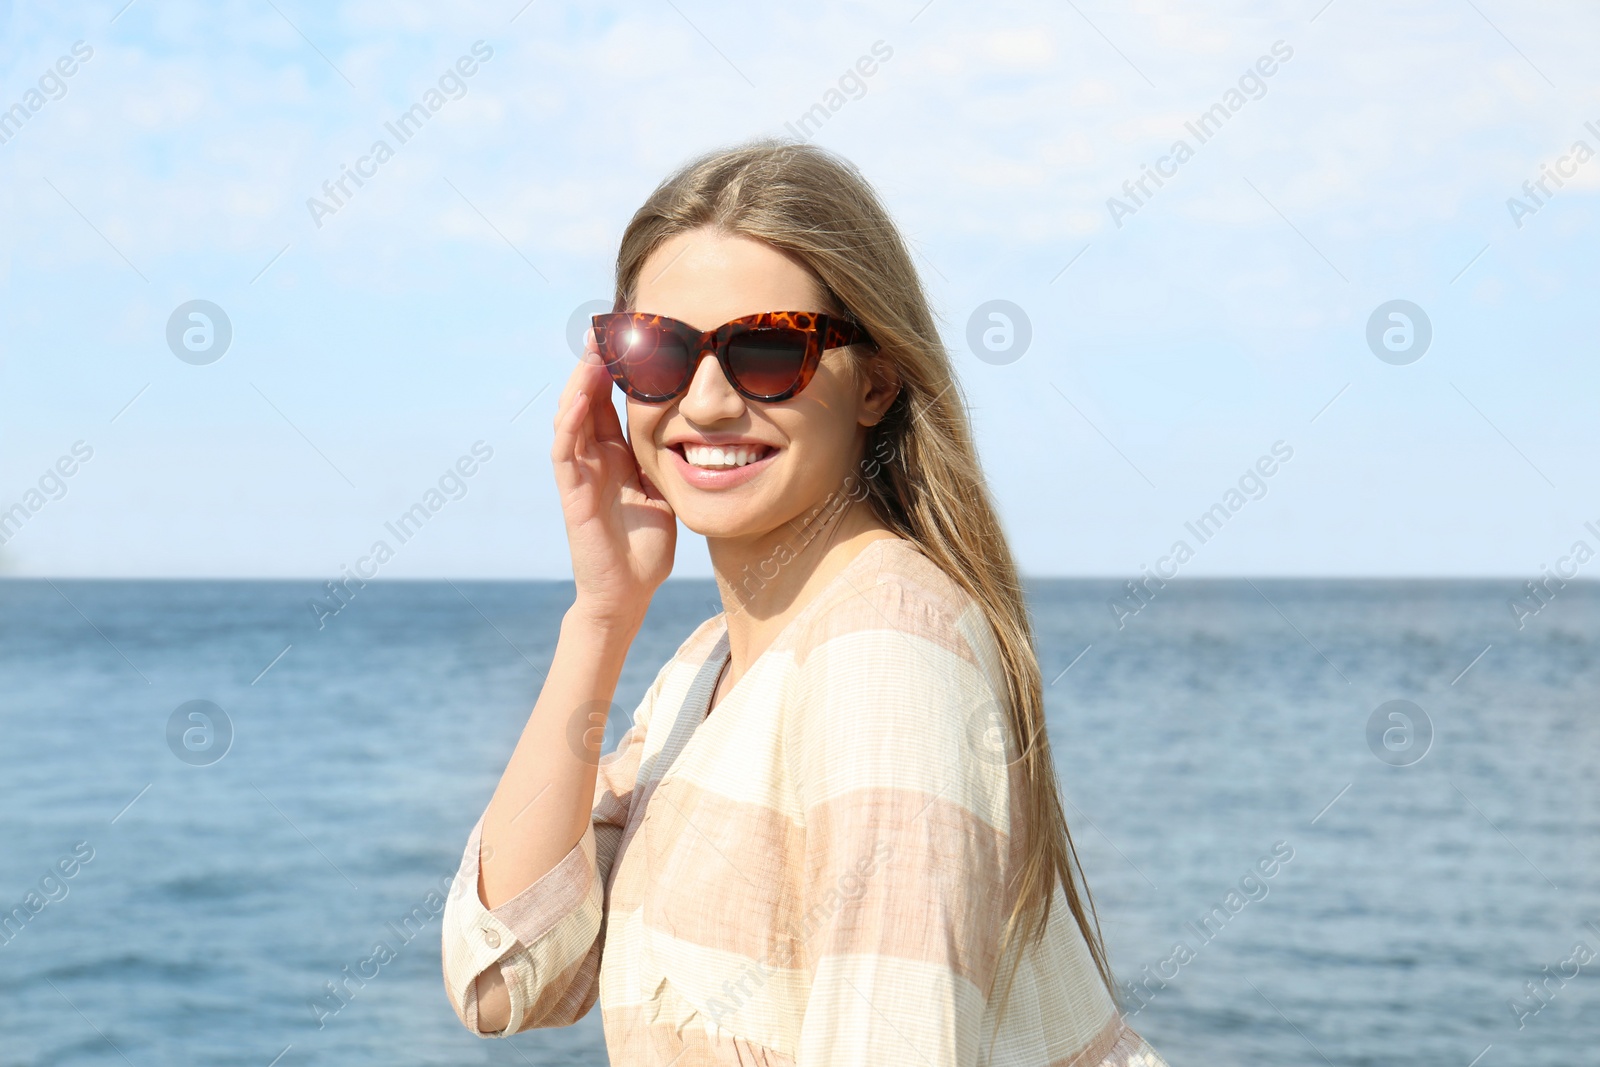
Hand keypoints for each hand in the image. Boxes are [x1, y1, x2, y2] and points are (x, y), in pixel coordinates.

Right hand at [550, 329, 675, 627]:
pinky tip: (579, 397)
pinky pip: (565, 451)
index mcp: (615, 454)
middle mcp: (593, 458)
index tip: (630, 334)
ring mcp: (579, 474)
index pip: (611, 400)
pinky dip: (570, 422)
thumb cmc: (647, 544)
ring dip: (580, 383)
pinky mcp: (572, 495)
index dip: (617, 368)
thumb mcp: (665, 486)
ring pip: (571, 417)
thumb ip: (669, 456)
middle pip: (587, 399)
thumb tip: (701, 425)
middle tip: (605, 327)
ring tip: (593, 351)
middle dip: (595, 363)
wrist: (629, 592)